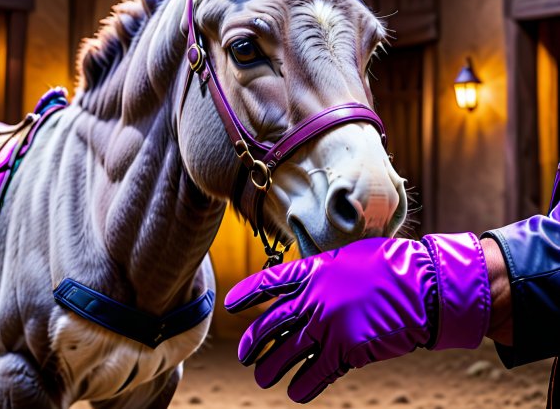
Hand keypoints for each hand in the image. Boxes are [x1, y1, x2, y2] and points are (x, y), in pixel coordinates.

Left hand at [225, 233, 489, 402]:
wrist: (420, 284)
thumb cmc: (388, 265)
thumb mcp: (348, 259)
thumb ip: (323, 275)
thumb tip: (308, 288)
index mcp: (312, 271)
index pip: (269, 282)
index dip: (246, 293)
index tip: (230, 303)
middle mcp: (313, 299)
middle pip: (270, 324)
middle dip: (252, 341)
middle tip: (244, 353)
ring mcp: (327, 325)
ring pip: (286, 353)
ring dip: (270, 368)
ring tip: (261, 378)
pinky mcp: (345, 351)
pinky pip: (314, 375)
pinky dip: (302, 386)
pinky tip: (294, 393)